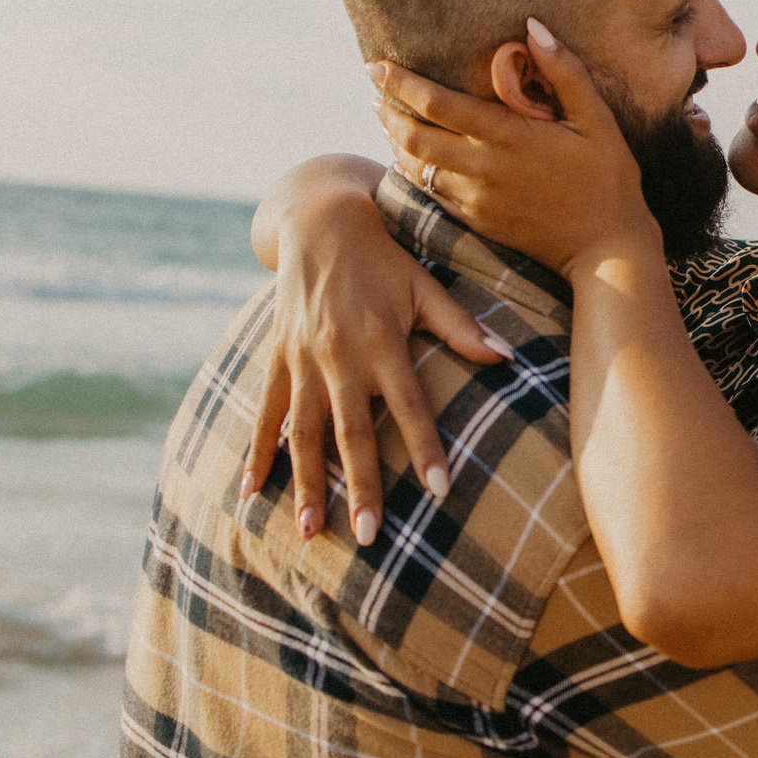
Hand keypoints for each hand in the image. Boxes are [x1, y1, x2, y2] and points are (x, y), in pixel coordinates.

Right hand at [241, 161, 512, 547]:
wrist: (319, 221)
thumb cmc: (384, 259)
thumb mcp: (425, 285)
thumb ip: (461, 326)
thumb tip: (506, 359)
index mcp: (381, 339)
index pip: (409, 404)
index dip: (424, 447)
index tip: (439, 491)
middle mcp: (339, 354)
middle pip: (352, 430)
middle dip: (361, 484)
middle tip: (369, 535)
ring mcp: (302, 360)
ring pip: (302, 432)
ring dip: (306, 483)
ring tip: (312, 531)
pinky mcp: (276, 359)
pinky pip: (263, 413)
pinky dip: (257, 453)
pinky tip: (251, 494)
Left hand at [372, 20, 661, 277]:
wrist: (607, 248)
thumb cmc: (608, 178)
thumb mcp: (597, 119)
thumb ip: (565, 70)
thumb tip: (532, 26)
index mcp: (508, 136)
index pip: (436, 104)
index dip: (400, 82)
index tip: (376, 65)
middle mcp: (483, 168)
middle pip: (413, 137)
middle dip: (387, 110)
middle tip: (374, 91)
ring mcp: (476, 199)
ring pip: (416, 167)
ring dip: (395, 141)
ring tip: (387, 119)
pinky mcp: (478, 221)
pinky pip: (432, 193)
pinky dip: (414, 171)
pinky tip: (412, 158)